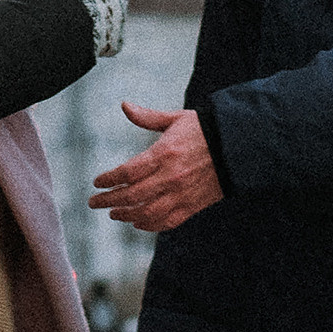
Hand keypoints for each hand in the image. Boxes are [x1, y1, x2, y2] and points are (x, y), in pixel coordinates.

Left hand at [90, 104, 220, 232]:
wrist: (237, 147)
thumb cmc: (204, 130)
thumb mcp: (175, 119)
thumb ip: (147, 117)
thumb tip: (124, 106)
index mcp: (164, 154)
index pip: (127, 172)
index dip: (109, 179)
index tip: (97, 183)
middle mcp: (170, 177)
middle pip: (132, 196)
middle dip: (109, 201)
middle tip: (95, 202)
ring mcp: (181, 194)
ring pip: (147, 213)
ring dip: (126, 215)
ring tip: (114, 213)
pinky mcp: (192, 206)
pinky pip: (167, 221)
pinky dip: (150, 225)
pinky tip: (138, 222)